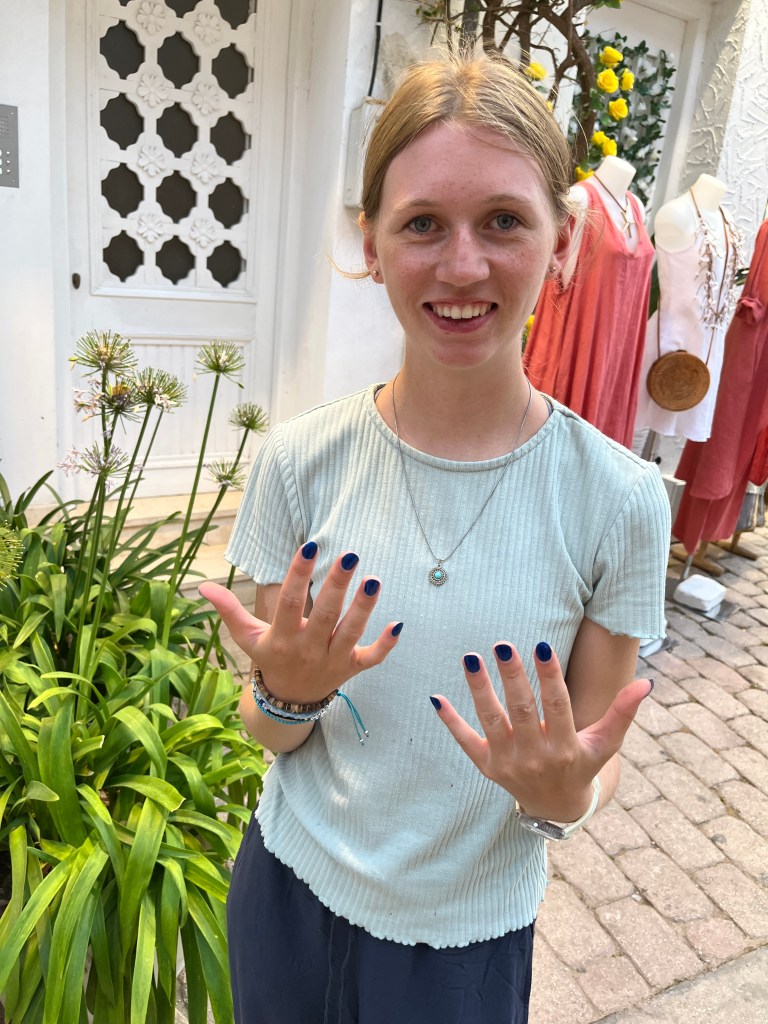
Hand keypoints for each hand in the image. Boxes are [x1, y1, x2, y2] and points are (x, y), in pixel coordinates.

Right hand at [198, 542, 401, 703]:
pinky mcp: (352, 669)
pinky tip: (398, 623)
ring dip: (364, 608)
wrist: (287, 703)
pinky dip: (386, 644)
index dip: (298, 575)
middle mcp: (309, 649)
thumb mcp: (246, 637)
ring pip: (351, 633)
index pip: (289, 603)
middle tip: (350, 555)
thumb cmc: (269, 659)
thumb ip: (228, 610)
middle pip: (325, 615)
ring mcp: (332, 660)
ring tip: (374, 579)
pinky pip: (372, 658)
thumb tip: (202, 587)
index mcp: (282, 638)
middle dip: (337, 585)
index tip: (309, 546)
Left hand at [430, 641, 652, 821]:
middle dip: (512, 677)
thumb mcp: (605, 743)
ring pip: (491, 721)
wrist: (555, 806)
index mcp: (566, 748)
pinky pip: (466, 741)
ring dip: (479, 690)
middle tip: (502, 644)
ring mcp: (508, 763)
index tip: (541, 645)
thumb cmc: (582, 764)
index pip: (557, 706)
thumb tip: (646, 683)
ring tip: (471, 658)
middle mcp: (535, 757)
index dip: (550, 676)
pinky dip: (451, 721)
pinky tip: (436, 697)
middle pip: (522, 711)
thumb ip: (622, 712)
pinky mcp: (486, 766)